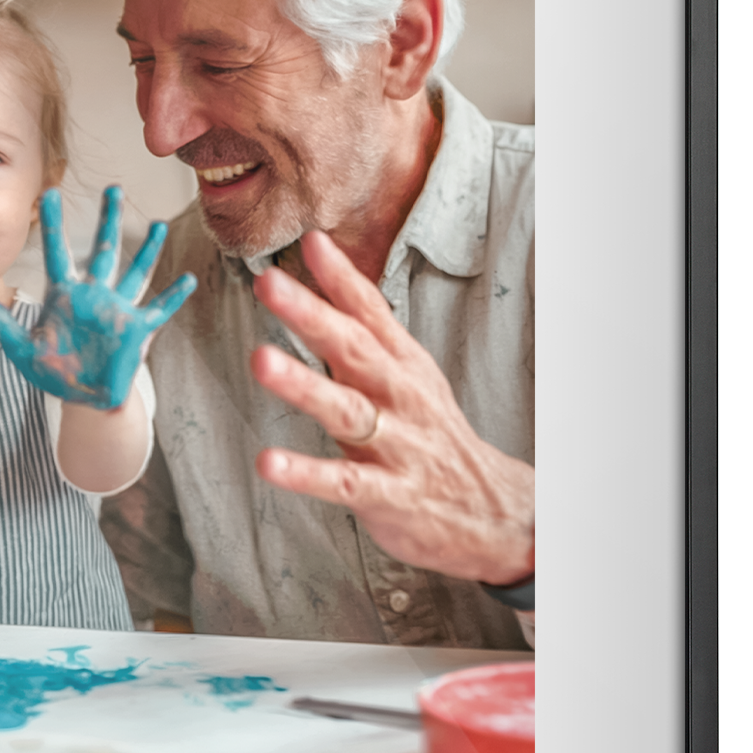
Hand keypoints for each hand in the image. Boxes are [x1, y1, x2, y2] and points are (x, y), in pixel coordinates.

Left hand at [0, 187, 195, 410]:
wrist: (84, 397)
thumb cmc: (55, 371)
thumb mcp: (24, 351)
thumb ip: (4, 327)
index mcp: (65, 295)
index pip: (57, 252)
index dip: (54, 224)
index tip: (50, 192)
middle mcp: (94, 295)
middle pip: (103, 250)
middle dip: (109, 221)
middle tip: (113, 188)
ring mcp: (118, 309)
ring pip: (135, 272)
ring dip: (148, 250)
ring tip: (159, 224)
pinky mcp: (136, 329)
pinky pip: (159, 310)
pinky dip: (173, 297)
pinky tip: (187, 280)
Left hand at [249, 229, 534, 584]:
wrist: (492, 510)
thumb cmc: (431, 432)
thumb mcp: (408, 370)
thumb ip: (365, 319)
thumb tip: (320, 256)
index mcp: (402, 364)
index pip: (371, 312)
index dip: (341, 277)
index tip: (310, 242)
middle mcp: (399, 396)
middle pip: (354, 349)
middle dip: (310, 315)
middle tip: (269, 284)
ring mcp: (395, 445)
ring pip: (346, 410)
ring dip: (304, 385)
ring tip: (261, 360)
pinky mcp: (387, 494)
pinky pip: (342, 482)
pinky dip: (306, 474)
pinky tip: (269, 463)